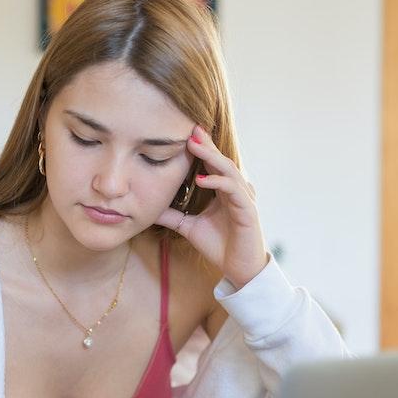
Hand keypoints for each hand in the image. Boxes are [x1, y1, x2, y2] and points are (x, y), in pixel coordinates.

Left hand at [155, 126, 268, 288]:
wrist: (238, 270)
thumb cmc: (220, 246)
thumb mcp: (188, 227)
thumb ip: (172, 215)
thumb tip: (149, 208)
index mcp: (223, 191)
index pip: (212, 163)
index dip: (200, 148)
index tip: (184, 132)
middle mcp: (235, 190)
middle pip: (221, 160)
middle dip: (206, 144)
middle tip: (191, 127)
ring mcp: (244, 198)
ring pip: (228, 170)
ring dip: (211, 157)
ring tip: (194, 145)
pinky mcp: (248, 211)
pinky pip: (234, 191)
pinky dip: (218, 182)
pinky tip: (201, 179)